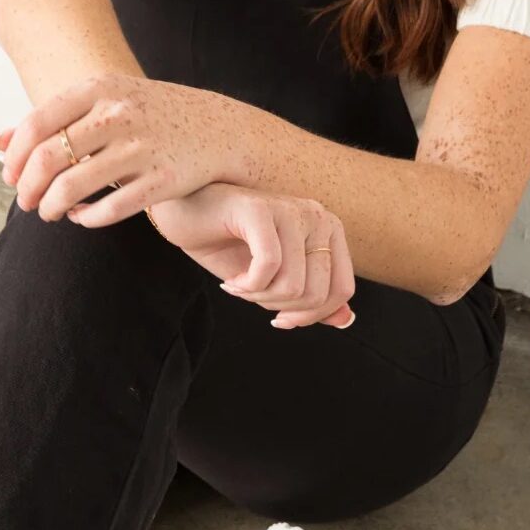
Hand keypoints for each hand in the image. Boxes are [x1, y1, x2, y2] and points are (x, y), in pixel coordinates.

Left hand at [0, 75, 245, 224]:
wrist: (218, 128)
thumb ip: (51, 119)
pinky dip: (86, 219)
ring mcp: (142, 147)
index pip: (38, 124)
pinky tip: (80, 218)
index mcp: (100, 89)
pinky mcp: (163, 180)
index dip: (15, 158)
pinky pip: (110, 210)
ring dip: (50, 207)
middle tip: (25, 202)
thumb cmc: (149, 115)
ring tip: (48, 213)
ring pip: (74, 187)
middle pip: (50, 158)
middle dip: (28, 188)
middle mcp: (119, 115)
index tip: (9, 178)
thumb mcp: (103, 102)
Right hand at [141, 183, 355, 329]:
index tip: (279, 319)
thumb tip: (346, 321)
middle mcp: (317, 216)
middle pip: (318, 293)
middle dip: (280, 308)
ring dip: (259, 297)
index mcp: (328, 231)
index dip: (311, 317)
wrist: (183, 214)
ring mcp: (291, 210)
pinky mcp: (261, 209)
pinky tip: (231, 281)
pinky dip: (248, 285)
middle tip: (252, 297)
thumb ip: (311, 298)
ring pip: (293, 285)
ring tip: (239, 285)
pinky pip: (268, 266)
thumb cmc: (227, 244)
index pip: (342, 290)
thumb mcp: (274, 279)